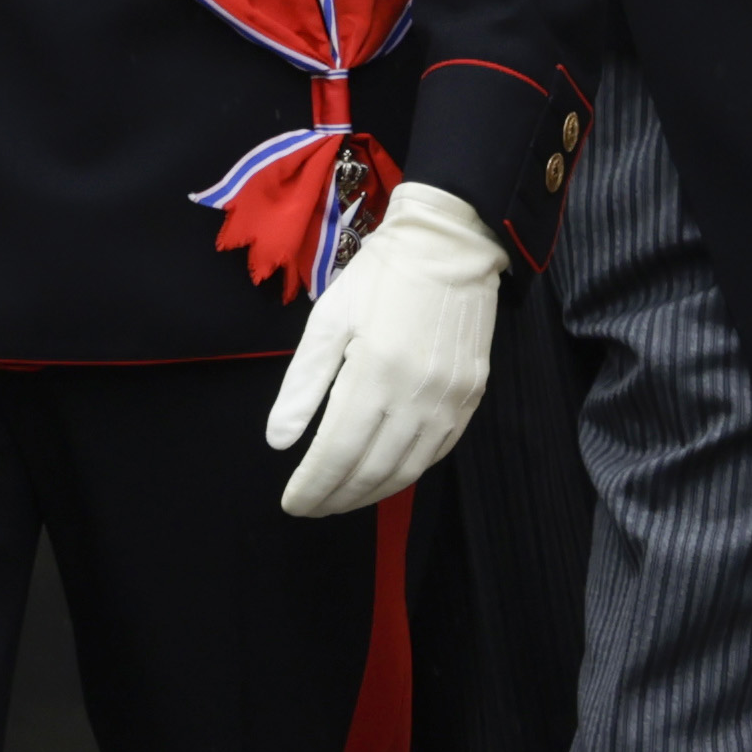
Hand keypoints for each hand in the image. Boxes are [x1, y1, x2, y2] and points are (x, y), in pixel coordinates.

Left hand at [265, 184, 508, 514]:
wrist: (451, 244)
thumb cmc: (380, 276)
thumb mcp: (328, 320)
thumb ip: (303, 384)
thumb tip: (279, 441)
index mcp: (375, 373)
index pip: (337, 453)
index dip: (312, 486)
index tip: (292, 502)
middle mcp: (418, 395)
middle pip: (372, 470)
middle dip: (337, 497)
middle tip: (312, 507)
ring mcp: (451, 400)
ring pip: (408, 469)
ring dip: (372, 493)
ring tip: (343, 499)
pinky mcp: (472, 396)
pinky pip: (438, 451)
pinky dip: (408, 471)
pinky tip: (386, 473)